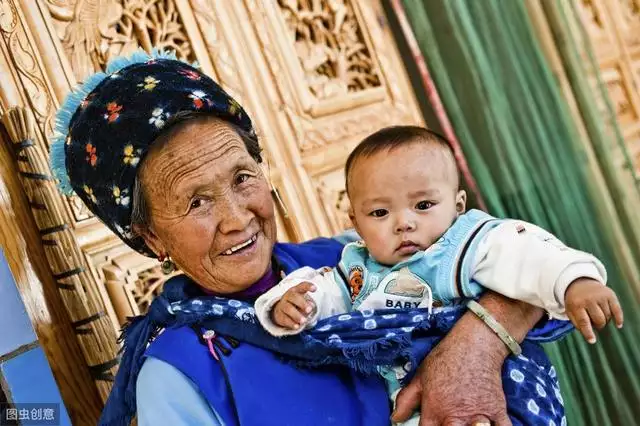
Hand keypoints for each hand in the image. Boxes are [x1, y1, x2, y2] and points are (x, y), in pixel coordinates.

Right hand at [271, 282, 315, 329]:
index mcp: (295, 291)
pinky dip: (291, 323)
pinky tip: (297, 326)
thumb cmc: (296, 304)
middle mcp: (288, 296)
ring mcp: (282, 306)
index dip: (308, 286)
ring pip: (288, 309)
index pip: (302, 286)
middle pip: (294, 297)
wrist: (280, 311)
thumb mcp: (303, 302)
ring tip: (304, 321)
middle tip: (309, 310)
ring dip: (297, 315)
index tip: (314, 288)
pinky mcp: (279, 316)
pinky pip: (284, 319)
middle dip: (302, 303)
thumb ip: (308, 303)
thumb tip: (311, 305)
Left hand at [393, 292, 542, 425]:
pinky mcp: (497, 412)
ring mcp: (478, 417)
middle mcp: (455, 417)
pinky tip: (488, 425)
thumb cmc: (445, 359)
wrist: (475, 344)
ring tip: (466, 423)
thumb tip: (395, 418)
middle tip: (448, 423)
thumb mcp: (420, 377)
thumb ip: (406, 400)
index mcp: (434, 411)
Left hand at [565, 278, 622, 343]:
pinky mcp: (610, 294)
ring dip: (604, 320)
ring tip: (598, 315)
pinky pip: (617, 310)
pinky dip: (618, 319)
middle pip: (599, 320)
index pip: (583, 321)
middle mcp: (589, 299)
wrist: (579, 283)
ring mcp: (600, 296)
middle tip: (594, 323)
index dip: (588, 332)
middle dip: (598, 326)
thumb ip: (578, 324)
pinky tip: (618, 325)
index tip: (592, 341)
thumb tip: (591, 337)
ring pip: (608, 317)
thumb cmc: (575, 301)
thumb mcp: (570, 311)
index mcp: (576, 304)